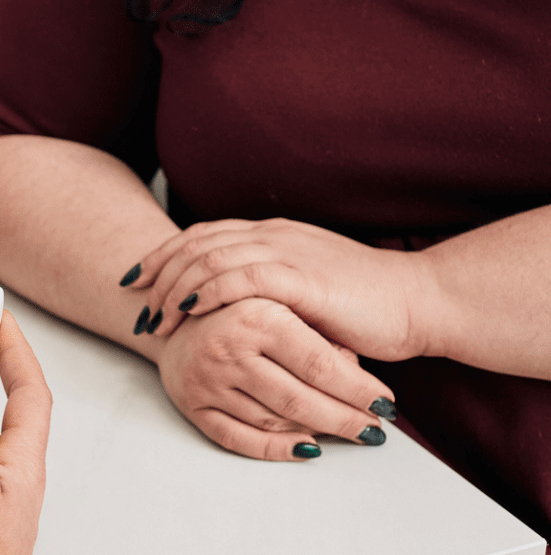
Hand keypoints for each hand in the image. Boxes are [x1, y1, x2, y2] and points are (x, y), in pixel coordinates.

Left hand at [124, 218, 432, 361]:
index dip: (163, 256)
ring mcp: (287, 251)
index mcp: (273, 235)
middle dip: (157, 273)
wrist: (419, 303)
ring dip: (174, 288)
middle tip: (135, 305)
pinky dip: (205, 291)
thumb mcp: (304, 292)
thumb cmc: (366, 307)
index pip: (203, 236)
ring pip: (209, 258)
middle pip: (196, 244)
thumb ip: (268, 291)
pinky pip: (239, 276)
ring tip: (155, 319)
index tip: (135, 281)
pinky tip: (186, 309)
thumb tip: (228, 312)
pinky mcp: (301, 276)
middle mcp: (274, 235)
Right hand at [155, 298, 394, 460]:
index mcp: (255, 316)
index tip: (385, 403)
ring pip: (272, 422)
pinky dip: (275, 449)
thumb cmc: (239, 307)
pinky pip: (238, 439)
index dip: (357, 390)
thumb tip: (362, 383)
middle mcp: (228, 350)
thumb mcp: (280, 303)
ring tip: (348, 434)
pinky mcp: (192, 405)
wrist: (172, 312)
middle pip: (299, 400)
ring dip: (317, 432)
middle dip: (345, 419)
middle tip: (375, 430)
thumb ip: (319, 337)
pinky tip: (307, 448)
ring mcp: (207, 381)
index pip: (318, 365)